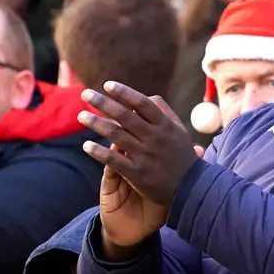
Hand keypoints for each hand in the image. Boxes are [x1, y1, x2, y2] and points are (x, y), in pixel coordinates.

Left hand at [78, 83, 199, 254]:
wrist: (191, 189)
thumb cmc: (182, 157)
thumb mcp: (179, 131)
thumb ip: (164, 112)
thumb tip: (148, 96)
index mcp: (164, 126)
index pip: (142, 103)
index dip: (124, 93)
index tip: (107, 85)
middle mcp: (154, 138)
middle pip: (124, 116)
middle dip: (103, 103)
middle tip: (85, 94)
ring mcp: (145, 156)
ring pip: (116, 135)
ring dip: (96, 123)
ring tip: (81, 116)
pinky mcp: (137, 174)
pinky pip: (114, 160)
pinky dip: (99, 152)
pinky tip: (86, 146)